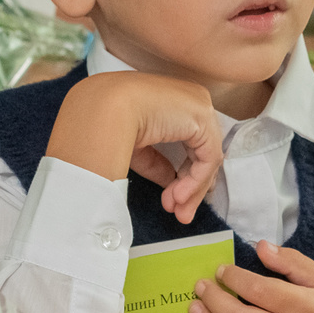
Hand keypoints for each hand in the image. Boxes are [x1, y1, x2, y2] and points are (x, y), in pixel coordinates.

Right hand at [46, 72, 225, 223]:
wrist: (106, 108)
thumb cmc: (112, 122)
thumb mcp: (139, 148)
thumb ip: (158, 163)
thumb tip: (172, 182)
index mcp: (176, 102)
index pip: (193, 143)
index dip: (186, 173)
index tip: (176, 197)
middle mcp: (193, 100)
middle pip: (203, 151)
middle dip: (191, 186)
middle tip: (180, 211)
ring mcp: (200, 107)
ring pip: (207, 157)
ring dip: (193, 189)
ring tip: (178, 210)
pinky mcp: (202, 117)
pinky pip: (208, 158)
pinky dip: (195, 181)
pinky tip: (179, 197)